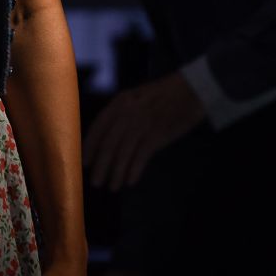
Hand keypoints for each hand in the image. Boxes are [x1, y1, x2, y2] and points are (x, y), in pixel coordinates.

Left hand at [83, 72, 205, 188]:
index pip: (98, 127)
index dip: (89, 146)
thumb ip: (121, 113)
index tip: (84, 162)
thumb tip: (107, 138)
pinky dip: (134, 170)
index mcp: (119, 102)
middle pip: (108, 144)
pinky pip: (141, 155)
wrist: (192, 88)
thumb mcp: (136, 97)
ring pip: (123, 153)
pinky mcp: (158, 133)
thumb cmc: (164, 95)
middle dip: (100, 165)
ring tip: (112, 186)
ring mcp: (142, 123)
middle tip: (96, 182)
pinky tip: (130, 181)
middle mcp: (127, 112)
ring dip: (116, 172)